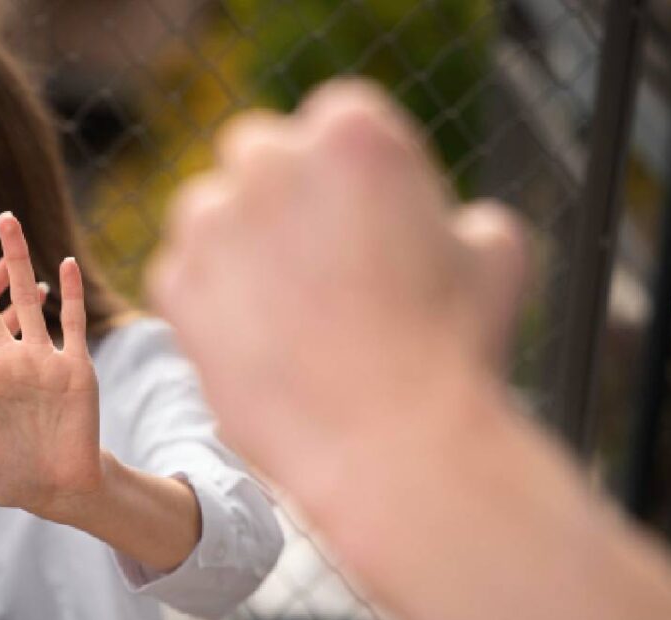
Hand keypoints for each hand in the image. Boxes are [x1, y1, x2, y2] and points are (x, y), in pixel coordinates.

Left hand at [0, 213, 101, 520]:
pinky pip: (70, 323)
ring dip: (15, 260)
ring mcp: (38, 360)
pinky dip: (68, 294)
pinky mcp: (72, 367)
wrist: (58, 490)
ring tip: (5, 219)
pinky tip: (63, 264)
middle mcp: (3, 360)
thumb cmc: (8, 476)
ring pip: (23, 299)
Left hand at [148, 80, 527, 498]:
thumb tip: (451, 223)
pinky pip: (181, 274)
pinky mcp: (175, 284)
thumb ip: (459, 215)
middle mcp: (270, 162)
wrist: (391, 447)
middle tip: (310, 260)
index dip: (346, 175)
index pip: (332, 122)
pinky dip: (208, 300)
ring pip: (208, 211)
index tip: (357, 220)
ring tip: (284, 309)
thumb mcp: (494, 255)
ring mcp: (212, 223)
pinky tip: (255, 343)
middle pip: (258, 154)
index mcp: (351, 132)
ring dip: (234, 242)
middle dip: (278, 194)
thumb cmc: (453, 350)